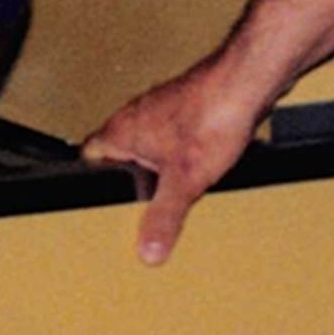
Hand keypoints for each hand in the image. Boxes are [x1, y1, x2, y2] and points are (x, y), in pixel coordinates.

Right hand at [80, 54, 272, 267]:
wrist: (245, 83)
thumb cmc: (211, 116)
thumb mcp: (184, 181)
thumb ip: (163, 218)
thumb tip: (147, 252)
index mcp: (122, 130)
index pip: (88, 154)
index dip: (90, 179)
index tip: (96, 201)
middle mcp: (136, 115)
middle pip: (118, 151)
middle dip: (128, 178)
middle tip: (138, 203)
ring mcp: (161, 108)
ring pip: (147, 142)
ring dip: (156, 165)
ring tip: (171, 188)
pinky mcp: (186, 106)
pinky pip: (173, 135)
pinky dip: (180, 152)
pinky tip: (199, 165)